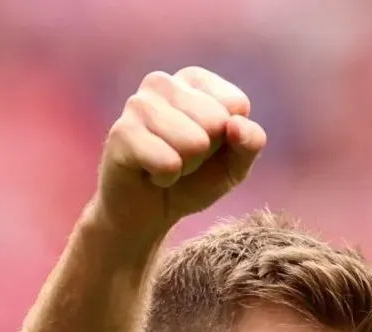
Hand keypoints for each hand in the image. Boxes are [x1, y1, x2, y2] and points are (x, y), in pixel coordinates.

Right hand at [92, 68, 267, 239]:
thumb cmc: (191, 181)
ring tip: (167, 165)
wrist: (146, 213)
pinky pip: (168, 162)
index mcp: (193, 79)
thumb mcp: (233, 166)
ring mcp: (139, 104)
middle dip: (205, 153)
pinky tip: (150, 173)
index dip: (228, 138)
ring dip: (186, 166)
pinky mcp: (121, 132)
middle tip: (182, 159)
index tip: (206, 147)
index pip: (236, 104)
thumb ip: (250, 143)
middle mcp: (163, 83)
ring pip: (194, 142)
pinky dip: (166, 178)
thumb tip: (237, 125)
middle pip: (216, 121)